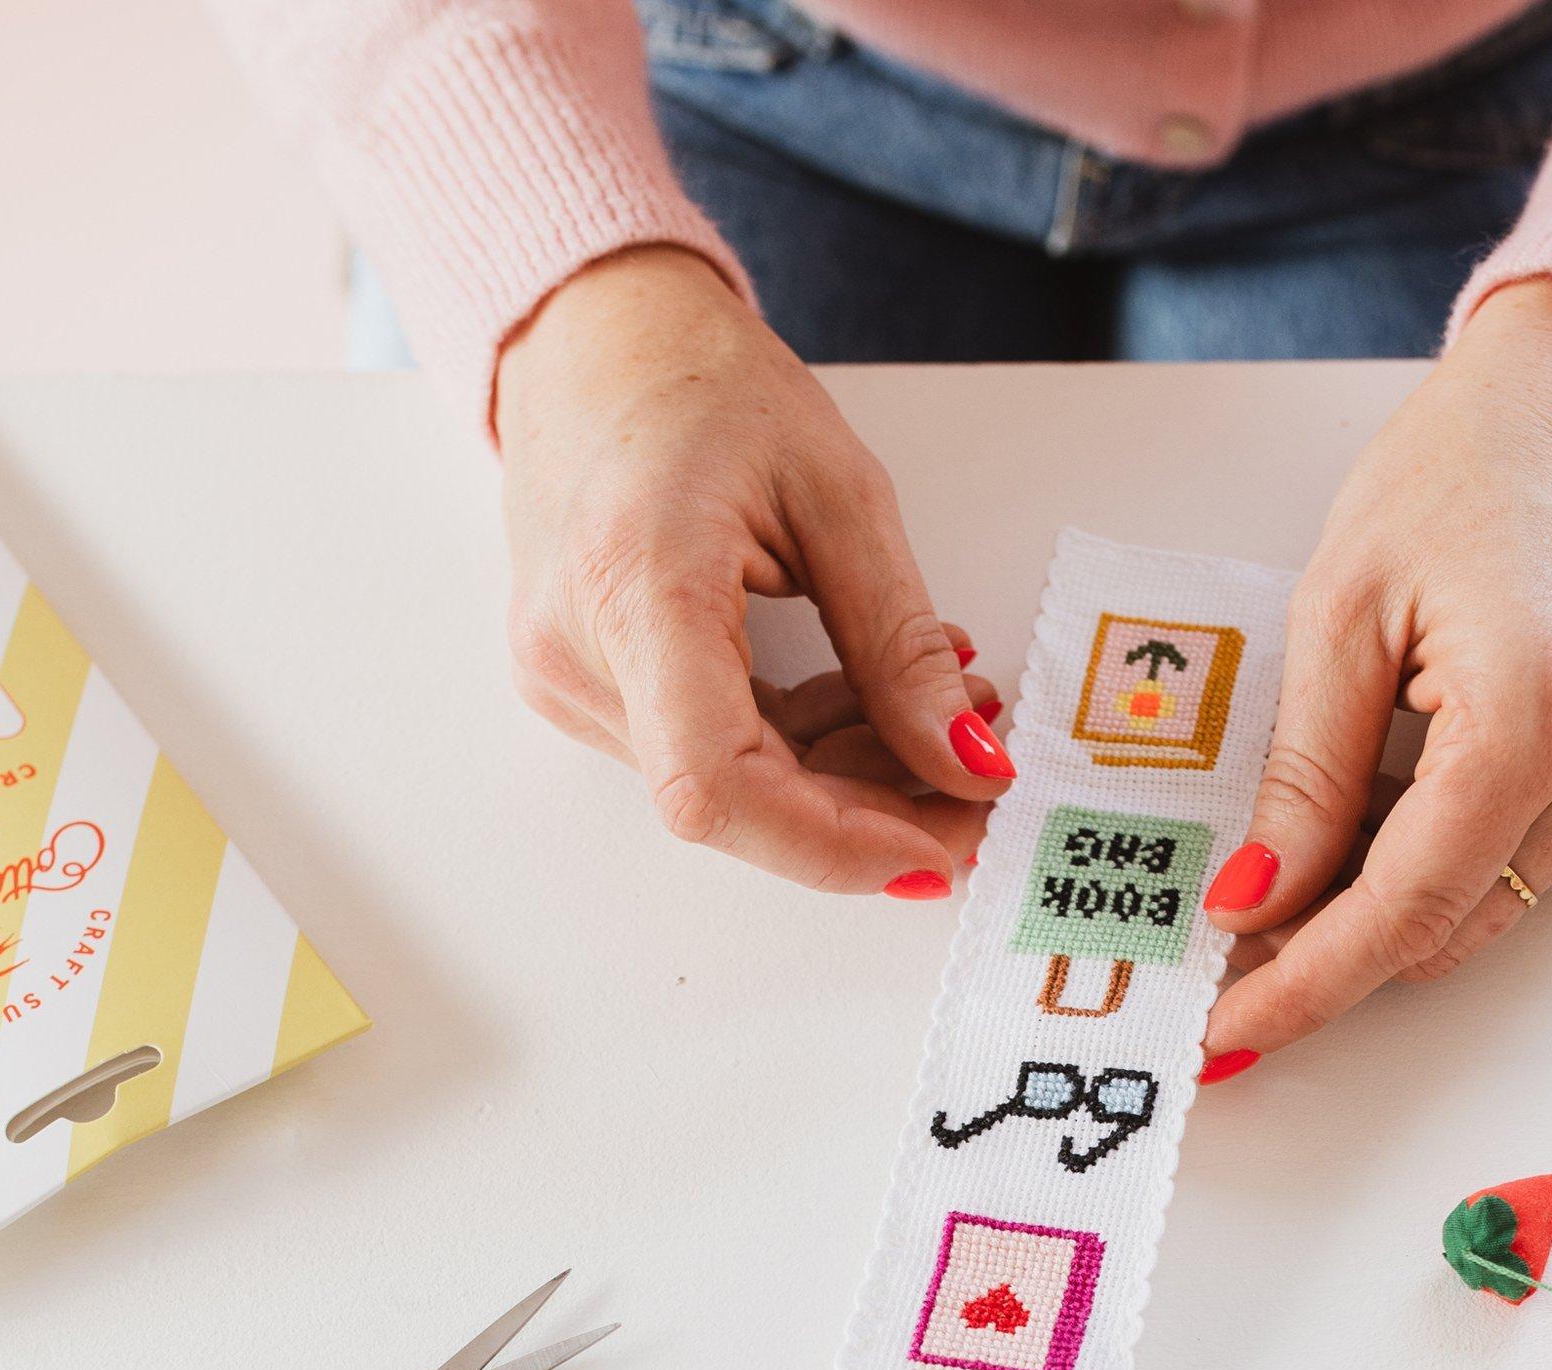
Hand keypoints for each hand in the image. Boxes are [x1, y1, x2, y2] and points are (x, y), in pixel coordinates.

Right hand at [494, 246, 1012, 895]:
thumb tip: (968, 765)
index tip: (936, 850)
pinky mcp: (591, 688)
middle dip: (873, 814)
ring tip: (942, 710)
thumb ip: (900, 645)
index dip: (831, 846)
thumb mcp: (839, 493)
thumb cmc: (699, 383)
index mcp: (633, 585)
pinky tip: (870, 701)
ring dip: (850, 776)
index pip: (717, 786)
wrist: (591, 338)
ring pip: (734, 788)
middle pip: (739, 802)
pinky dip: (805, 746)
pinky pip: (712, 754)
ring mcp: (573, 681)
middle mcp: (580, 653)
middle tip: (979, 786)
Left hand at [1201, 278, 1551, 1056]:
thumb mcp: (1341, 611)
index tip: (1232, 1028)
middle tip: (1227, 950)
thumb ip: (1305, 778)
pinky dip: (1435, 866)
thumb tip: (1254, 901)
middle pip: (1444, 931)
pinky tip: (1376, 819)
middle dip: (1330, 955)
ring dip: (1381, 910)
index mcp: (1536, 712)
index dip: (1308, 984)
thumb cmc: (1469, 468)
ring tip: (1292, 867)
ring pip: (1479, 914)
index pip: (1406, 908)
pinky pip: (1514, 869)